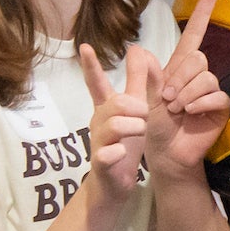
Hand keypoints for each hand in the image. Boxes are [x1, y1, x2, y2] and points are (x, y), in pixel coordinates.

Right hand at [81, 44, 154, 203]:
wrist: (115, 183)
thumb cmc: (125, 143)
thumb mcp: (135, 110)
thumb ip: (136, 81)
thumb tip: (137, 49)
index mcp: (106, 108)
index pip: (96, 83)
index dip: (91, 66)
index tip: (85, 46)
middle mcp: (98, 122)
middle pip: (117, 102)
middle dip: (138, 109)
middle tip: (144, 119)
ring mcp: (98, 142)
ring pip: (116, 125)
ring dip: (135, 127)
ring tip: (139, 134)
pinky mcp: (101, 163)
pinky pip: (109, 153)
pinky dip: (119, 152)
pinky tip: (122, 154)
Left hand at [140, 0, 229, 179]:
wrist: (166, 153)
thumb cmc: (154, 126)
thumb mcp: (144, 99)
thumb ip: (145, 76)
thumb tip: (138, 50)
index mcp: (179, 69)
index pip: (194, 36)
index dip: (202, 15)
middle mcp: (197, 77)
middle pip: (197, 58)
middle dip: (179, 77)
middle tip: (167, 99)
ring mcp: (210, 91)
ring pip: (206, 76)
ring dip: (187, 94)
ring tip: (176, 110)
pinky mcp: (220, 107)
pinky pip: (216, 95)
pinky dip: (200, 103)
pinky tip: (190, 114)